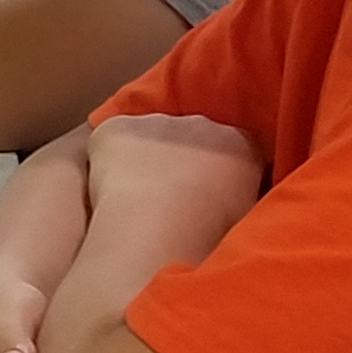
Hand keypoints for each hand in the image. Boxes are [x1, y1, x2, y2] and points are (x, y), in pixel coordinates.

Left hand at [83, 111, 262, 253]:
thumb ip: (238, 193)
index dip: (216, 168)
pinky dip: (107, 157)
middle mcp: (199, 123)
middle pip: (190, 135)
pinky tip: (108, 185)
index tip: (206, 190)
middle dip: (180, 158)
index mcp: (239, 143)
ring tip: (137, 194)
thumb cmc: (211, 231)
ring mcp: (155, 122)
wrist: (161, 225)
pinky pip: (111, 138)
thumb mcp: (244, 213)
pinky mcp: (116, 128)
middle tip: (169, 194)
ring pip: (148, 134)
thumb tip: (227, 195)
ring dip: (144, 156)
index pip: (232, 147)